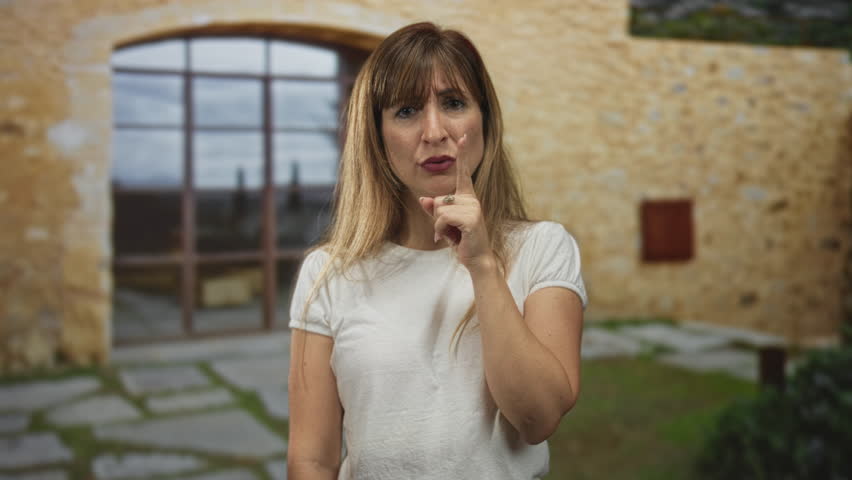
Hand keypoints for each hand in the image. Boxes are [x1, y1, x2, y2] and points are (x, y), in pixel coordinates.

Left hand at [418, 134, 493, 270]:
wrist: (476, 258)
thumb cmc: (462, 240)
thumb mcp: (444, 223)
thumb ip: (433, 210)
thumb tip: (423, 199)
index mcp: (467, 197)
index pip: (463, 173)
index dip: (463, 155)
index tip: (463, 136)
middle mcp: (471, 199)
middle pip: (438, 200)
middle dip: (437, 217)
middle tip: (450, 230)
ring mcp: (473, 208)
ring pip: (439, 209)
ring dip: (439, 226)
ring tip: (453, 234)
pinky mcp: (471, 219)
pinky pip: (443, 218)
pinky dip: (441, 230)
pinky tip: (451, 239)